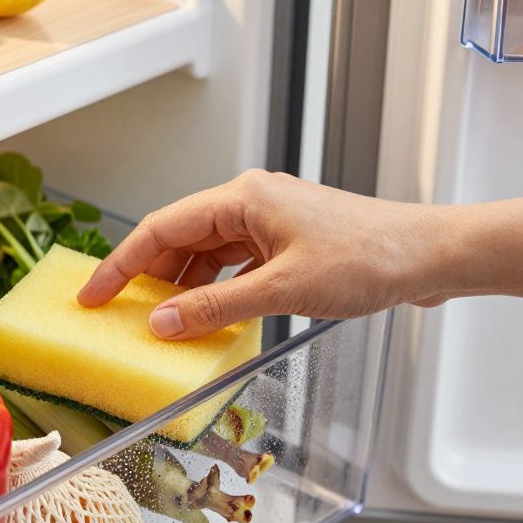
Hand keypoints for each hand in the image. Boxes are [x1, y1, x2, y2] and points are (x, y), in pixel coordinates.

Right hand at [77, 170, 448, 339]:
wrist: (430, 255)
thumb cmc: (369, 259)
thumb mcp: (283, 290)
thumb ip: (217, 308)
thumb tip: (162, 322)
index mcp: (243, 198)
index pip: (162, 228)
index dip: (121, 264)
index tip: (92, 294)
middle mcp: (251, 201)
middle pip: (180, 238)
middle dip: (148, 277)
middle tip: (117, 315)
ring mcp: (270, 220)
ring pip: (206, 253)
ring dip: (183, 288)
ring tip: (162, 324)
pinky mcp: (287, 241)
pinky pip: (234, 263)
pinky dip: (215, 290)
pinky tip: (209, 317)